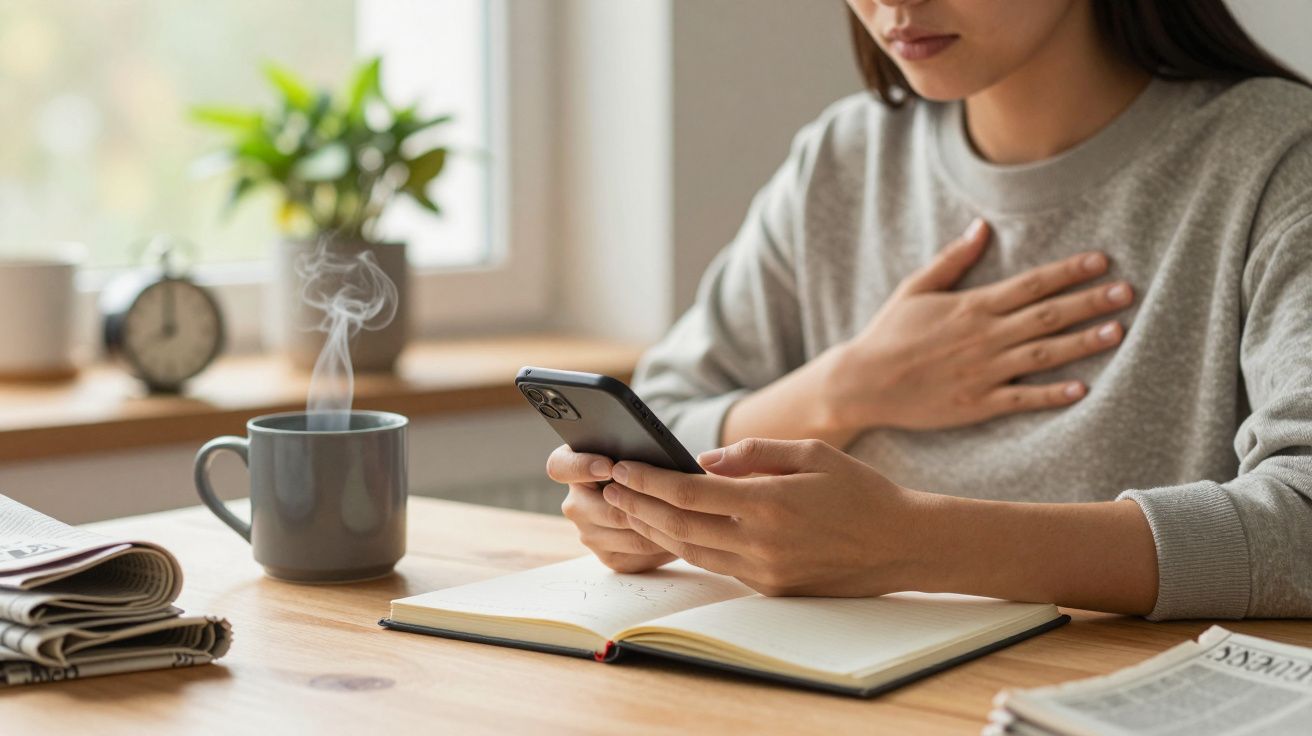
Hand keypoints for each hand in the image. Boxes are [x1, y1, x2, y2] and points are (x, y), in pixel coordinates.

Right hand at [546, 445, 675, 573]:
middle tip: (670, 497)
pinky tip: (681, 533)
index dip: (582, 467)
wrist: (652, 494)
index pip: (560, 467)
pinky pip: (638, 554)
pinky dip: (661, 545)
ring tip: (686, 515)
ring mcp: (588, 533)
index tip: (609, 466)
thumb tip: (656, 458)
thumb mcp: (633, 448)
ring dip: (658, 526)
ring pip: (627, 534)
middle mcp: (574, 504)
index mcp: (570, 468)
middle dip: (640, 504)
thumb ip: (632, 448)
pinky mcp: (608, 557)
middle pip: (604, 509)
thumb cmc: (643, 463)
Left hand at [602, 438, 925, 595]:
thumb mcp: (814, 453)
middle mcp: (762, 543)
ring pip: (692, 551)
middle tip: (609, 487)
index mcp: (770, 504)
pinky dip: (687, 547)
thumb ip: (754, 454)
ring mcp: (765, 571)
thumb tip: (702, 461)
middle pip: (680, 526)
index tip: (622, 467)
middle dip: (638, 505)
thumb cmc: (861, 491)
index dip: (649, 481)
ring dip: (654, 530)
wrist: (903, 545)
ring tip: (626, 509)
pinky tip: (669, 531)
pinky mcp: (772, 589)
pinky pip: (719, 566)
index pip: (690, 494)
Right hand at [826, 218, 1132, 431]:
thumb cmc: (888, 334)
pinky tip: (1082, 389)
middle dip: (1089, 301)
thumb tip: (982, 228)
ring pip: (1043, 355)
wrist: (862, 383)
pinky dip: (1052, 395)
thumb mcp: (915, 288)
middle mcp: (983, 336)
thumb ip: (953, 259)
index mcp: (972, 306)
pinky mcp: (977, 403)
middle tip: (1127, 292)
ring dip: (1082, 342)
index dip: (1069, 271)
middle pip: (1047, 316)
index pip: (1031, 283)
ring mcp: (982, 371)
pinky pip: (1022, 399)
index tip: (1102, 261)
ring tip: (1118, 331)